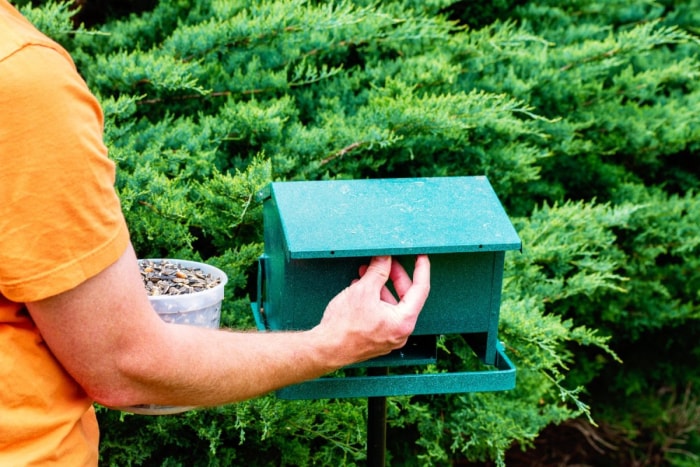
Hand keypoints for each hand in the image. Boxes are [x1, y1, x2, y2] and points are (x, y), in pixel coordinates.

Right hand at [314, 255, 429, 367]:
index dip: (421, 269)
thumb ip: (378, 271)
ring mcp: (389, 338)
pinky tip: (361, 289)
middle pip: (406, 297)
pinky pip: (383, 315)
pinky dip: (376, 300)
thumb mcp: (363, 290)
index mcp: (403, 321)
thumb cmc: (344, 326)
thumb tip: (385, 257)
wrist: (325, 350)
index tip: (420, 256)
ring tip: (367, 273)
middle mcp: (400, 332)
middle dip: (395, 276)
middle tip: (386, 262)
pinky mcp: (377, 340)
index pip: (421, 289)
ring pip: (392, 306)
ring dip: (381, 287)